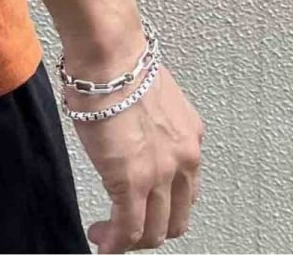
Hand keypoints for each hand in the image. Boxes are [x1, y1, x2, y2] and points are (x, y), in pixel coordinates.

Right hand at [65, 61, 203, 252]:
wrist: (110, 55)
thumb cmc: (120, 62)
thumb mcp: (150, 96)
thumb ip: (149, 122)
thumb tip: (128, 130)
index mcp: (190, 137)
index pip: (186, 188)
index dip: (164, 205)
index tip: (145, 205)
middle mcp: (184, 160)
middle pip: (176, 218)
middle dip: (152, 229)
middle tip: (128, 228)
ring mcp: (160, 175)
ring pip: (154, 230)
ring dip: (131, 240)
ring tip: (109, 236)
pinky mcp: (131, 182)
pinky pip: (128, 228)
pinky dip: (115, 242)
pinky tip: (102, 242)